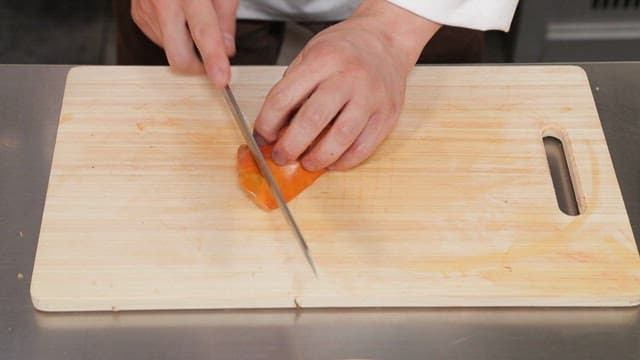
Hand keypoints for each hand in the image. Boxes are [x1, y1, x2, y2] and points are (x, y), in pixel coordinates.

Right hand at [131, 0, 237, 86]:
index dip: (213, 59)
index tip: (221, 79)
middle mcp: (162, 2)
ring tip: (192, 18)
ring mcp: (146, 11)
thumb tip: (227, 50)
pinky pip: (161, 39)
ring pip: (170, 50)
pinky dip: (174, 36)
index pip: (203, 32)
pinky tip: (178, 18)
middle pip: (179, 55)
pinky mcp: (138, 16)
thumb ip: (226, 18)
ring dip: (186, 46)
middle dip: (198, 68)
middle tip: (213, 63)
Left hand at [254, 0, 439, 170]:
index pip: (284, 97)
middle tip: (281, 157)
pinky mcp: (388, 115)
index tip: (262, 137)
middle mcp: (349, 77)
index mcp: (323, 59)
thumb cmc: (345, 49)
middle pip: (312, 120)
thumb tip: (276, 128)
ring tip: (307, 163)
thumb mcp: (311, 54)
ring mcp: (372, 97)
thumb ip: (293, 87)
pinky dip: (344, 161)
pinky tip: (332, 161)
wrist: (386, 39)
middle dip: (290, 146)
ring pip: (340, 138)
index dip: (267, 124)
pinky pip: (364, 147)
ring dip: (318, 158)